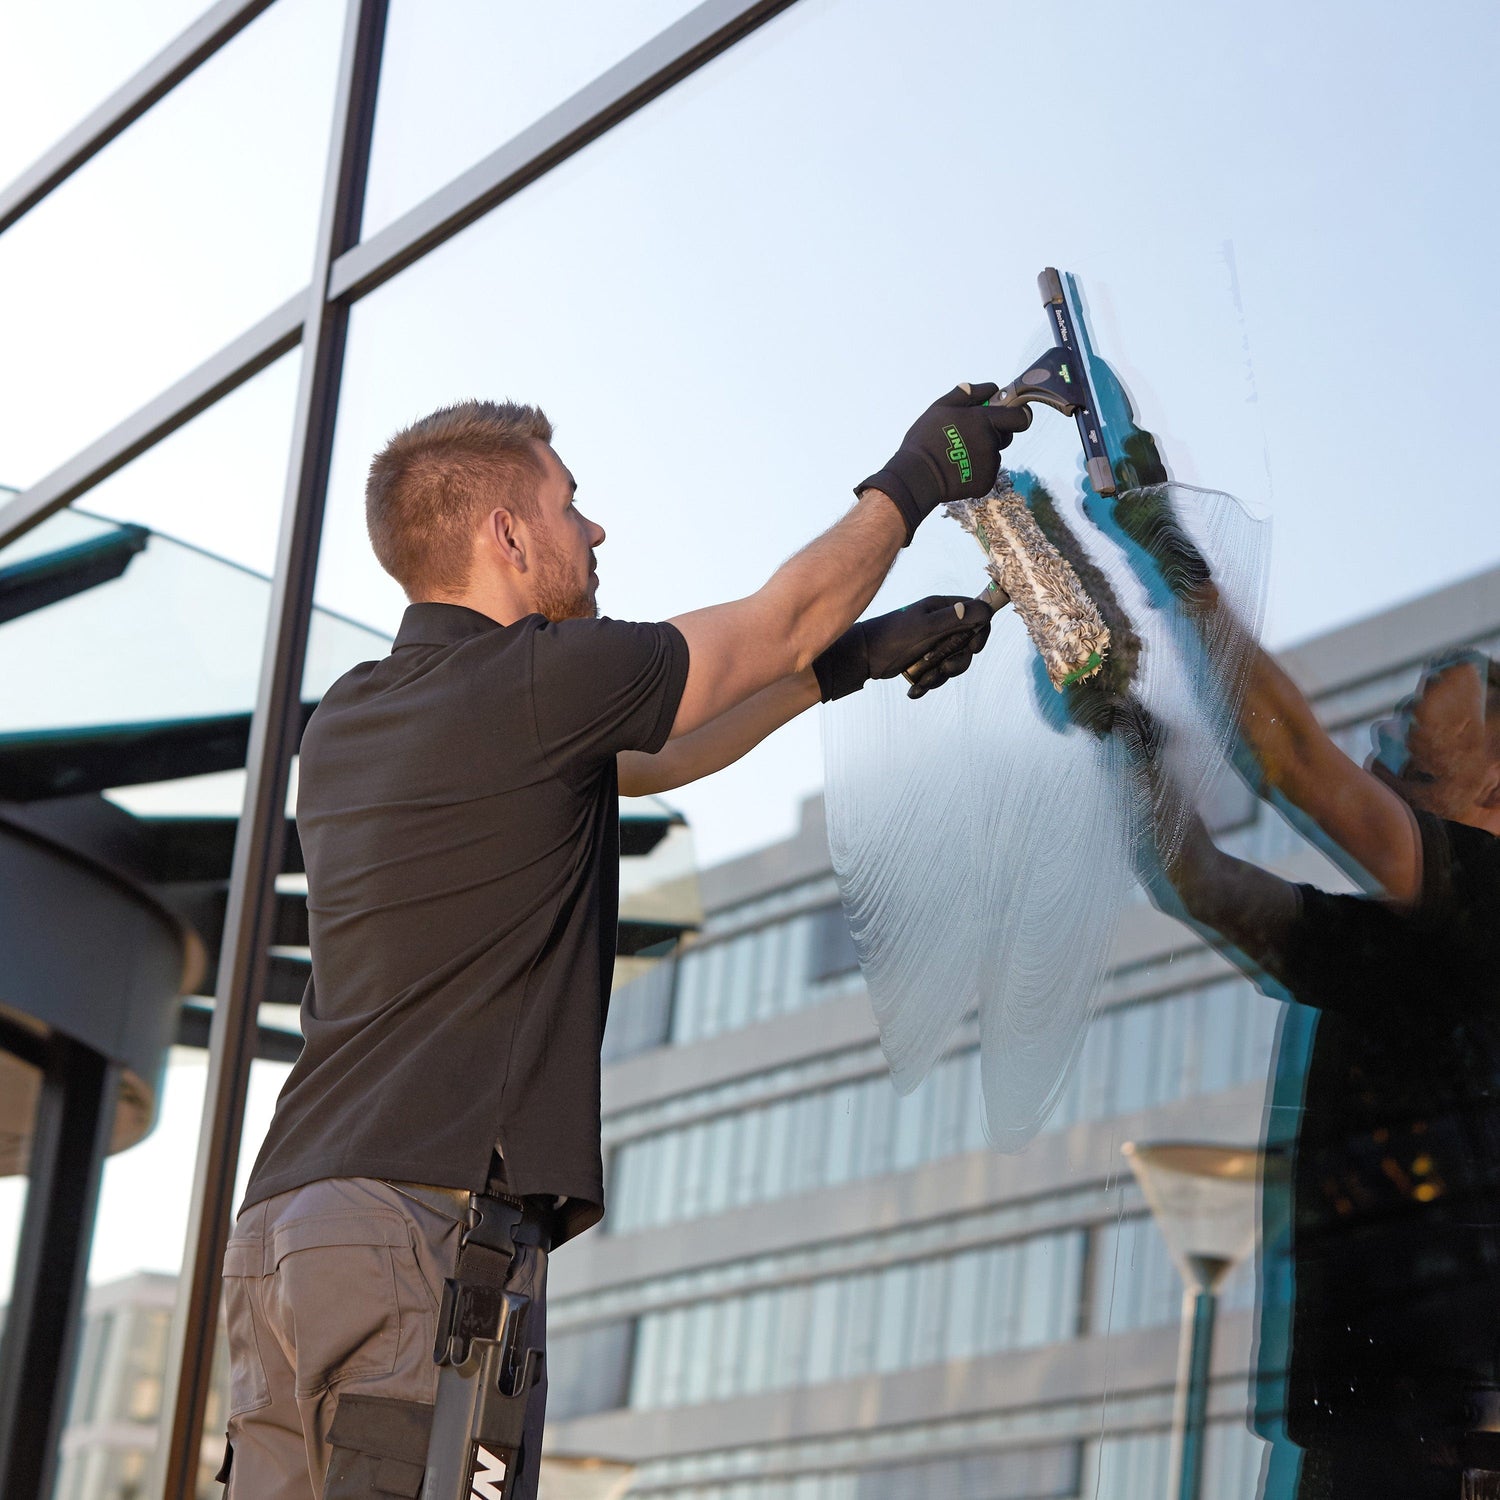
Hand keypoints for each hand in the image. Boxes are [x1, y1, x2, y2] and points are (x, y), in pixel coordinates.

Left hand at [813, 594, 994, 702]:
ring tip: (922, 680)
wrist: (863, 656)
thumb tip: (983, 610)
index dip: (980, 633)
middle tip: (943, 668)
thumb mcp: (924, 627)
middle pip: (968, 645)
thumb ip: (953, 619)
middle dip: (957, 661)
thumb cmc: (891, 636)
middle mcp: (942, 624)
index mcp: (943, 609)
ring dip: (940, 676)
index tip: (971, 647)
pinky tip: (915, 689)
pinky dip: (928, 683)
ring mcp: (934, 643)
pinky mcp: (926, 660)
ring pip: (954, 663)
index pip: (977, 615)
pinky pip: (939, 674)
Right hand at [856, 384, 1031, 544]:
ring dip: (982, 453)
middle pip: (1007, 435)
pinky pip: (987, 473)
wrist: (917, 477)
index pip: (1020, 416)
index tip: (1005, 416)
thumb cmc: (925, 439)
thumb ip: (967, 394)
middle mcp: (992, 442)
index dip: (1015, 415)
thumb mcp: (940, 407)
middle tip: (970, 436)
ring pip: (994, 454)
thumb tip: (990, 388)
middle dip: (994, 433)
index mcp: (984, 421)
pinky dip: (976, 471)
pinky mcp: (986, 483)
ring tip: (957, 455)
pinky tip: (957, 469)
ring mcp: (990, 465)